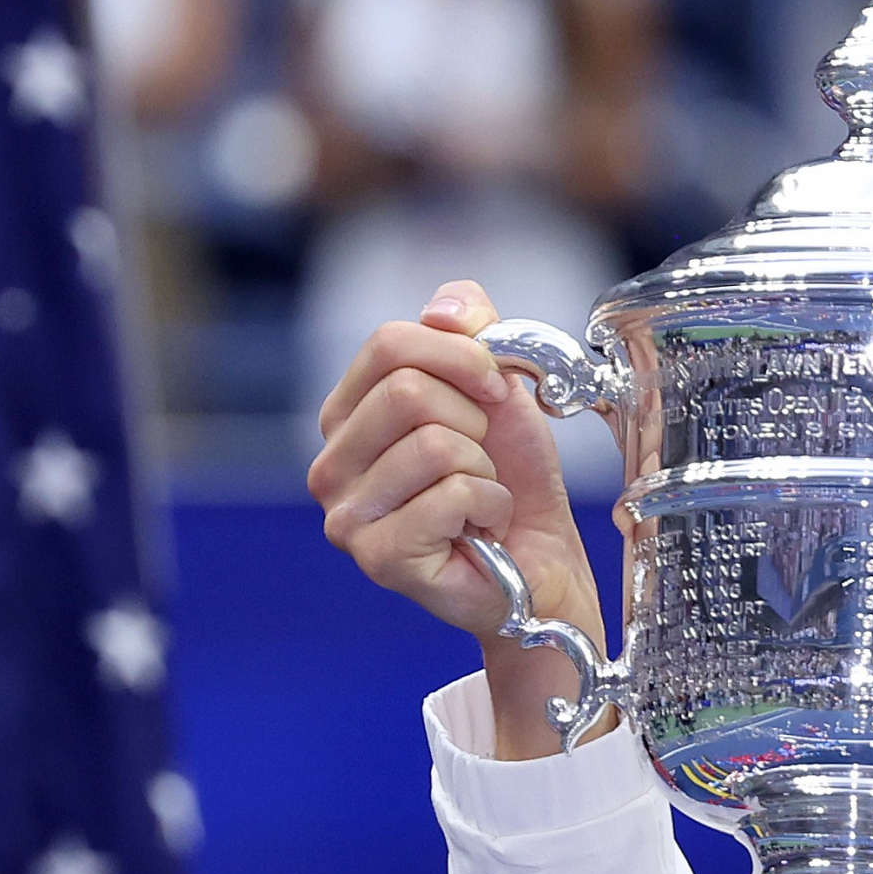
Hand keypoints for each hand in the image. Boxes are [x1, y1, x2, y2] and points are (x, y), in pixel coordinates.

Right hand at [309, 278, 608, 757]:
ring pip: (435, 445)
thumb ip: (473, 331)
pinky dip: (489, 506)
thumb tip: (444, 309)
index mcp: (348, 415)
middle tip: (482, 459)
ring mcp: (347, 515)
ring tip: (478, 498)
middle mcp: (332, 464)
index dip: (464, 358)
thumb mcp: (500, 389)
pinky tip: (480, 530)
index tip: (495, 390)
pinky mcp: (378, 557)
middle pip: (409, 391)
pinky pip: (453, 495)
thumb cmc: (511, 480)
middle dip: (475, 421)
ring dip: (483, 470)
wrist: (540, 564)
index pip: (391, 343)